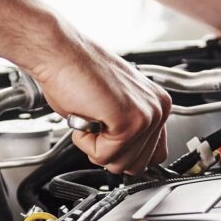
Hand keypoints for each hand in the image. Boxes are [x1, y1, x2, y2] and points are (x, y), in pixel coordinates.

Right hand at [29, 39, 171, 174]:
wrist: (61, 53)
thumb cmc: (77, 74)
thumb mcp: (113, 107)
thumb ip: (128, 131)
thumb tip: (126, 157)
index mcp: (157, 104)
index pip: (155, 155)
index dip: (125, 153)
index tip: (109, 136)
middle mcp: (158, 110)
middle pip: (137, 166)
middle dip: (108, 151)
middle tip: (96, 121)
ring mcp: (146, 116)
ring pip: (120, 164)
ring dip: (95, 146)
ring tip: (91, 115)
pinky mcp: (129, 122)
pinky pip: (104, 156)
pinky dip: (86, 141)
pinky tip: (86, 115)